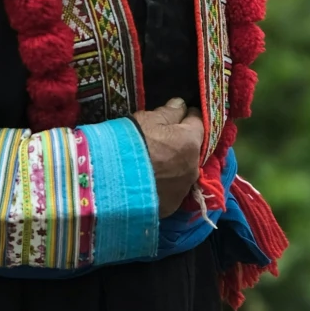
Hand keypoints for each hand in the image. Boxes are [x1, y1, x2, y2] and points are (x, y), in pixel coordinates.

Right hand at [133, 96, 202, 218]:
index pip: (198, 121)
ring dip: (174, 167)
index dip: (187, 116)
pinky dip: (164, 185)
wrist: (112, 181)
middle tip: (162, 141)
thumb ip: (169, 112)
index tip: (178, 114)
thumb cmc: (131, 142)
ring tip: (154, 165)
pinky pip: (172, 191)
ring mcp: (182, 189)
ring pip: (183, 172)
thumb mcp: (148, 119)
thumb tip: (181, 104)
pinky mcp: (170, 206)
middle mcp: (193, 167)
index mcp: (190, 141)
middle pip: (192, 150)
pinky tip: (150, 182)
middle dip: (181, 144)